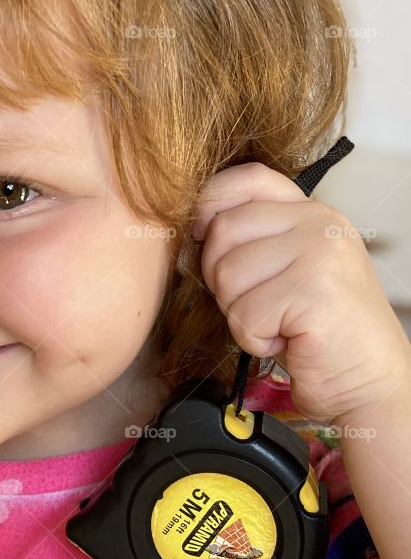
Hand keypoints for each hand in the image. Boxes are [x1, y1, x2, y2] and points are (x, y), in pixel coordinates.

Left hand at [189, 161, 410, 425]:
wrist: (368, 380)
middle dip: (221, 278)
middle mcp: (319, 223)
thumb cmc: (318, 331)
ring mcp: (319, 253)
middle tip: (257, 304)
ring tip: (278, 323)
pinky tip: (287, 340)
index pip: (248, 178)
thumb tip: (190, 233)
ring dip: (239, 313)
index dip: (211, 203)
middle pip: (224, 231)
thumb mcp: (286, 270)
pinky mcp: (313, 291)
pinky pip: (244, 315)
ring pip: (227, 275)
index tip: (203, 236)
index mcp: (311, 213)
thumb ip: (251, 242)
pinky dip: (254, 339)